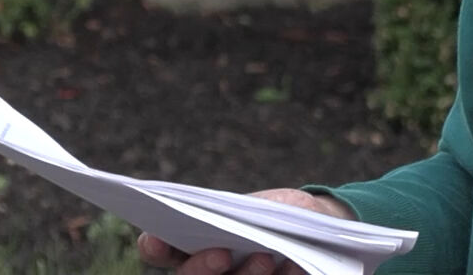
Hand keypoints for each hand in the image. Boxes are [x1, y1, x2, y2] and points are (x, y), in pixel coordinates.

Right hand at [135, 188, 351, 274]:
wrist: (318, 229)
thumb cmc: (281, 212)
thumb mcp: (267, 205)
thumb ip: (247, 215)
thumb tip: (237, 224)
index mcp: (194, 244)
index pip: (162, 249)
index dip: (155, 245)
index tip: (155, 239)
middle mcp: (207, 271)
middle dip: (202, 268)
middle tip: (222, 254)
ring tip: (267, 259)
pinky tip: (295, 268)